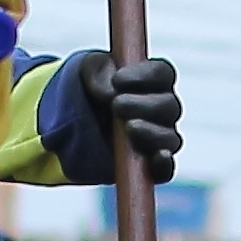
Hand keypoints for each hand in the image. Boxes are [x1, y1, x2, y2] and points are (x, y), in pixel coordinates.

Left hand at [72, 46, 180, 184]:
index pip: (163, 74)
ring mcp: (157, 139)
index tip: (118, 80)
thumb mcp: (86, 70)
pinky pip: (165, 170)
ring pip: (170, 138)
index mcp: (152, 81)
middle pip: (169, 106)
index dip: (146, 76)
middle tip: (117, 105)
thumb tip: (111, 95)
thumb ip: (98, 73)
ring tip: (128, 128)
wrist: (69, 122)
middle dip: (143, 105)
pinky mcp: (146, 166)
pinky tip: (158, 157)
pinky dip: (164, 165)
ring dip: (152, 133)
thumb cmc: (86, 89)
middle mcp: (161, 110)